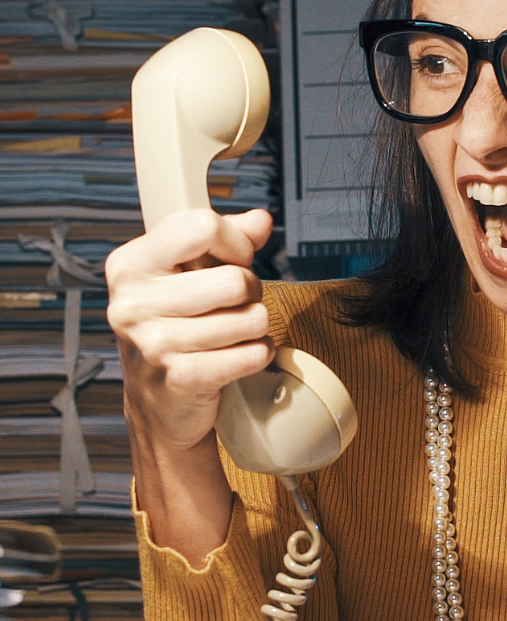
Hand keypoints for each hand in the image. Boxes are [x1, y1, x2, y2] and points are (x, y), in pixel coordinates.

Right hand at [106, 207, 274, 451]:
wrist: (159, 401)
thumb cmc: (177, 327)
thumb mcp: (190, 273)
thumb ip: (228, 239)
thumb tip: (261, 220)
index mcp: (131, 264)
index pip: (201, 226)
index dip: (234, 243)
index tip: (233, 261)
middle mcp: (134, 302)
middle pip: (234, 279)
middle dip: (250, 292)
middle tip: (234, 305)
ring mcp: (154, 343)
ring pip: (251, 318)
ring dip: (255, 327)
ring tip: (233, 333)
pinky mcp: (182, 378)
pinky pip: (253, 354)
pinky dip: (258, 354)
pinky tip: (239, 356)